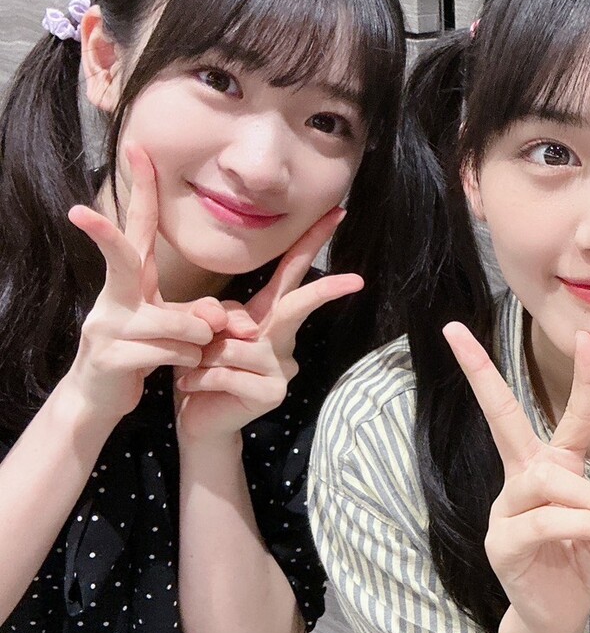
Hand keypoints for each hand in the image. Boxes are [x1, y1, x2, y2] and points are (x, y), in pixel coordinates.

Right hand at [65, 147, 226, 420]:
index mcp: (130, 281)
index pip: (137, 227)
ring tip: (192, 351)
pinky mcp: (111, 358)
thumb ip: (200, 314)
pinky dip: (190, 360)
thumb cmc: (143, 351)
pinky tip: (181, 369)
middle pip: (120, 257)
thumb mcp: (175, 327)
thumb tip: (219, 315)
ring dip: (198, 339)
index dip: (140, 189)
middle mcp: (114, 297)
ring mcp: (107, 327)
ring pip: (178, 323)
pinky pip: (173, 352)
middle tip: (78, 211)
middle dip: (103, 233)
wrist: (101, 398)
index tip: (137, 148)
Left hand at [174, 207, 362, 440]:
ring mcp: (283, 366)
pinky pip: (228, 372)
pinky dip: (200, 378)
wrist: (196, 419)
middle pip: (300, 305)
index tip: (337, 214)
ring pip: (237, 343)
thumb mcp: (201, 332)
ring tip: (192, 368)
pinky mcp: (273, 392)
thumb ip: (215, 315)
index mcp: (268, 316)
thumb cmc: (199, 368)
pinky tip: (191, 387)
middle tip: (356, 280)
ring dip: (203, 355)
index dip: (312, 241)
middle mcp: (282, 338)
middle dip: (326, 291)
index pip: (292, 272)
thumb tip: (242, 327)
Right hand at [444, 323, 589, 632]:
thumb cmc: (584, 562)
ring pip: (546, 480)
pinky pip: (544, 521)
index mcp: (554, 465)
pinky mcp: (504, 542)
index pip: (571, 416)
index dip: (584, 379)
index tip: (588, 337)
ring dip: (586, 498)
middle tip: (456, 332)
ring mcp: (508, 508)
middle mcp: (525, 478)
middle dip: (481, 374)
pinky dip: (578, 524)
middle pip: (502, 418)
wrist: (560, 615)